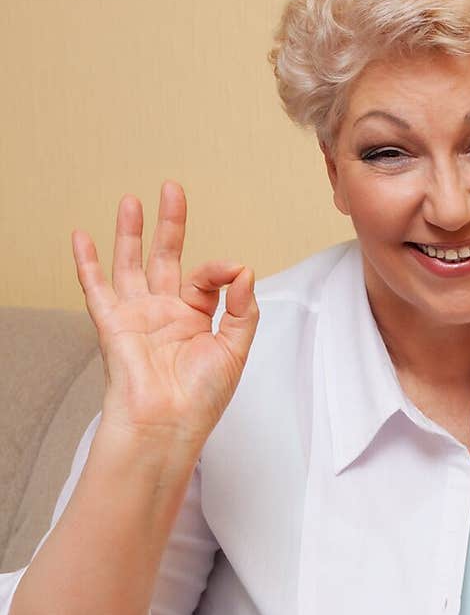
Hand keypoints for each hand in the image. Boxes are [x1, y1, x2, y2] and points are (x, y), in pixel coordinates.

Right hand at [72, 181, 258, 447]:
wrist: (168, 424)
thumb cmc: (200, 399)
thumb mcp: (235, 349)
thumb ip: (243, 308)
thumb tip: (243, 269)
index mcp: (196, 320)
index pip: (206, 278)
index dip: (221, 270)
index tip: (233, 272)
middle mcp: (165, 314)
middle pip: (165, 258)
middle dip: (169, 224)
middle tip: (172, 190)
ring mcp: (137, 316)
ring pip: (131, 264)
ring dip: (130, 233)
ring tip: (131, 201)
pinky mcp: (114, 324)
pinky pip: (96, 288)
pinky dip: (87, 263)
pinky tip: (81, 237)